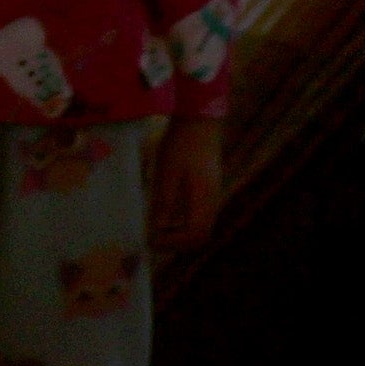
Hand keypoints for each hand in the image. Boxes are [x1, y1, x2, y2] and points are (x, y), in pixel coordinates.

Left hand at [153, 117, 228, 244]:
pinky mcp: (207, 189)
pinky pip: (199, 215)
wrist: (198, 122)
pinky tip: (165, 217)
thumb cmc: (180, 145)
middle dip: (177, 242)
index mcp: (204, 198)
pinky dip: (183, 223)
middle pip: (201, 234)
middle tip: (152, 241)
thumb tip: (157, 228)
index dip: (174, 243)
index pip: (196, 234)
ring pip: (201, 226)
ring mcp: (212, 194)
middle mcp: (212, 200)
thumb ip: (163, 201)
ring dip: (180, 234)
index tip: (152, 241)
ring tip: (155, 231)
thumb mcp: (166, 173)